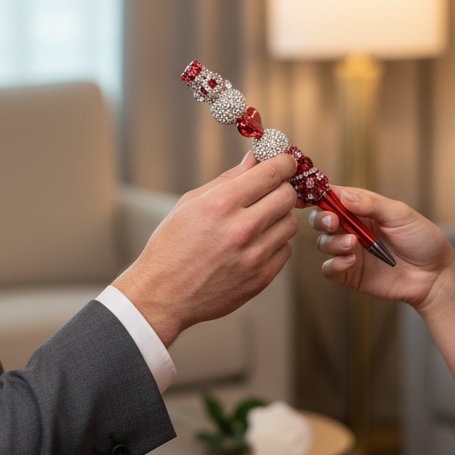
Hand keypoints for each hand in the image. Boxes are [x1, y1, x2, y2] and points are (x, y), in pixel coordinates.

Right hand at [113, 152, 298, 345]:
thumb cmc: (171, 247)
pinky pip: (286, 249)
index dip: (284, 163)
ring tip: (258, 220)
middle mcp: (243, 228)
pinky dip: (276, 242)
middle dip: (283, 187)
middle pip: (287, 196)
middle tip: (271, 190)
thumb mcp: (191, 203)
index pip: (271, 173)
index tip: (285, 162)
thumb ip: (228, 178)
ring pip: (291, 222)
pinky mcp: (262, 277)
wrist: (164, 295)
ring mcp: (255, 255)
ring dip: (279, 216)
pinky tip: (255, 244)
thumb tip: (255, 158)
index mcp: (222, 204)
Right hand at [311, 188, 454, 312]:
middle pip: (321, 219)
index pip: (334, 196)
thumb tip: (344, 195)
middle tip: (334, 222)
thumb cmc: (422, 240)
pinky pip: (329, 269)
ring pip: (323, 243)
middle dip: (321, 219)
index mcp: (363, 208)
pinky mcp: (350, 274)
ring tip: (352, 244)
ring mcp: (350, 252)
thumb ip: (371, 204)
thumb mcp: (400, 215)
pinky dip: (335, 264)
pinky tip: (352, 261)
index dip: (318, 194)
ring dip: (332, 242)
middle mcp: (352, 228)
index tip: (313, 195)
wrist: (434, 276)